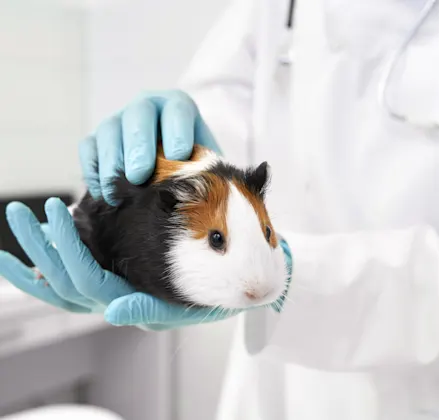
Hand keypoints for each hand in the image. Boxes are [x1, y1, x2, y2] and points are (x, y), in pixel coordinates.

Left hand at [0, 199, 237, 329]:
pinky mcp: (114, 273)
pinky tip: (41, 237)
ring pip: (60, 276)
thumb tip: (111, 312)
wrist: (232, 283)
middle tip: (19, 211)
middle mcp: (112, 298)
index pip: (83, 278)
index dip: (65, 246)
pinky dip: (52, 255)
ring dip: (36, 249)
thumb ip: (151, 311)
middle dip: (37, 244)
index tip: (58, 208)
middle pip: (61, 277)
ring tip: (20, 220)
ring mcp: (111, 286)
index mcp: (127, 303)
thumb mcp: (190, 305)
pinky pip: (73, 270)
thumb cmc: (212, 296)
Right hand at [80, 90, 220, 205]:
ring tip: (118, 193)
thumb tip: (197, 188)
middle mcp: (146, 107)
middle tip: (139, 176)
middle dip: (138, 146)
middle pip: (138, 115)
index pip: (177, 109)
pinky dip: (93, 171)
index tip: (178, 156)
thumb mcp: (206, 164)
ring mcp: (119, 121)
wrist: (173, 173)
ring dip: (111, 163)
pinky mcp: (98, 139)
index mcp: (178, 106)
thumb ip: (205, 169)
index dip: (177, 131)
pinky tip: (104, 195)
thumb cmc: (194, 168)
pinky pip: (89, 148)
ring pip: (109, 131)